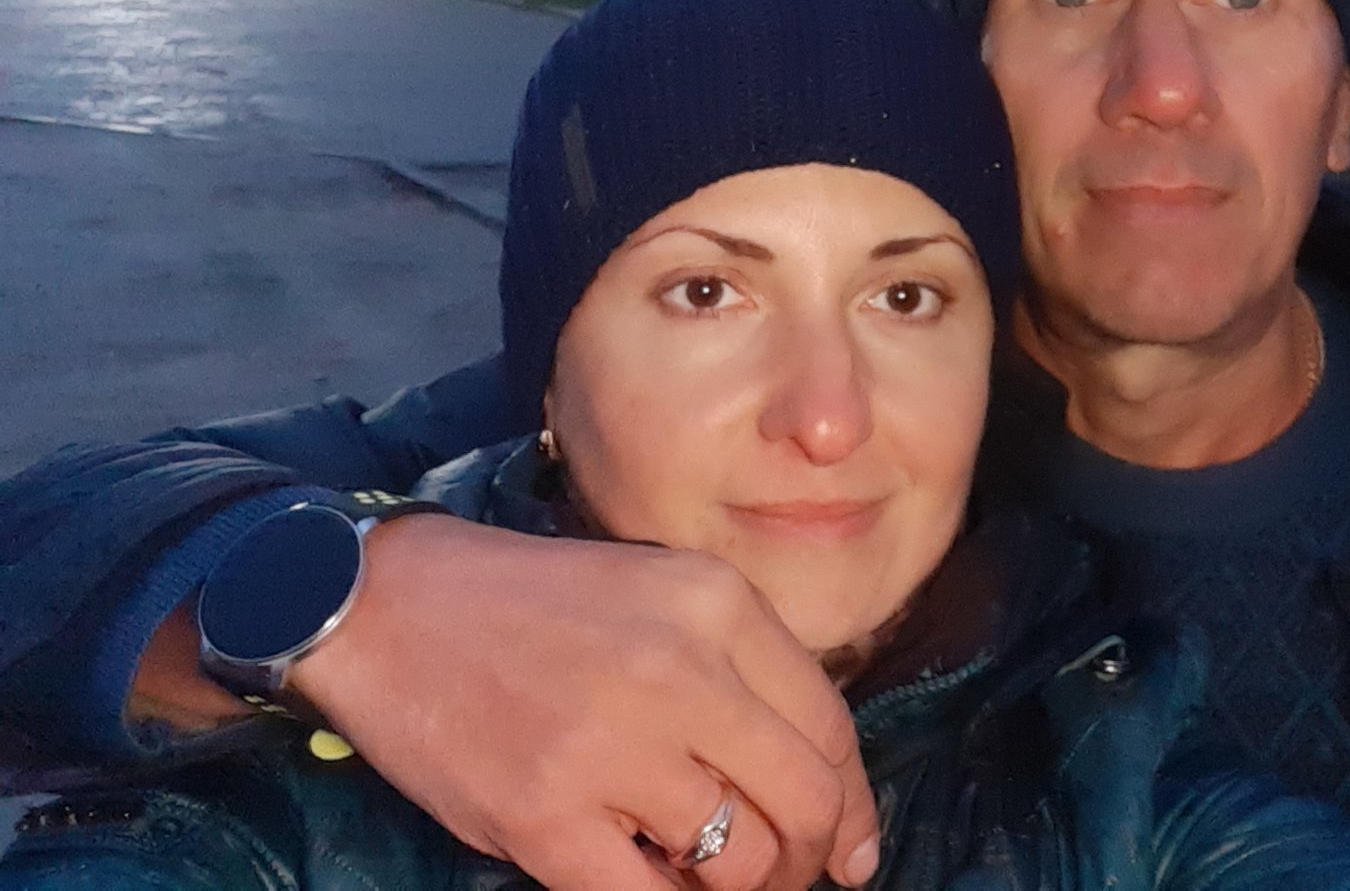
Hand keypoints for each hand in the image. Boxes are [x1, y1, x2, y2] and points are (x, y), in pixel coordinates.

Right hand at [288, 515, 879, 890]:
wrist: (392, 605)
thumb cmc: (536, 605)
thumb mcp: (661, 593)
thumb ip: (743, 671)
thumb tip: (827, 798)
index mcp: (716, 603)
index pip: (831, 726)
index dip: (854, 803)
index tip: (851, 846)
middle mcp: (680, 668)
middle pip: (806, 800)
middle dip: (813, 858)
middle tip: (790, 877)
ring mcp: (611, 745)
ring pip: (740, 862)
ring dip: (742, 889)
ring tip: (712, 880)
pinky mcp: (544, 816)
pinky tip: (652, 882)